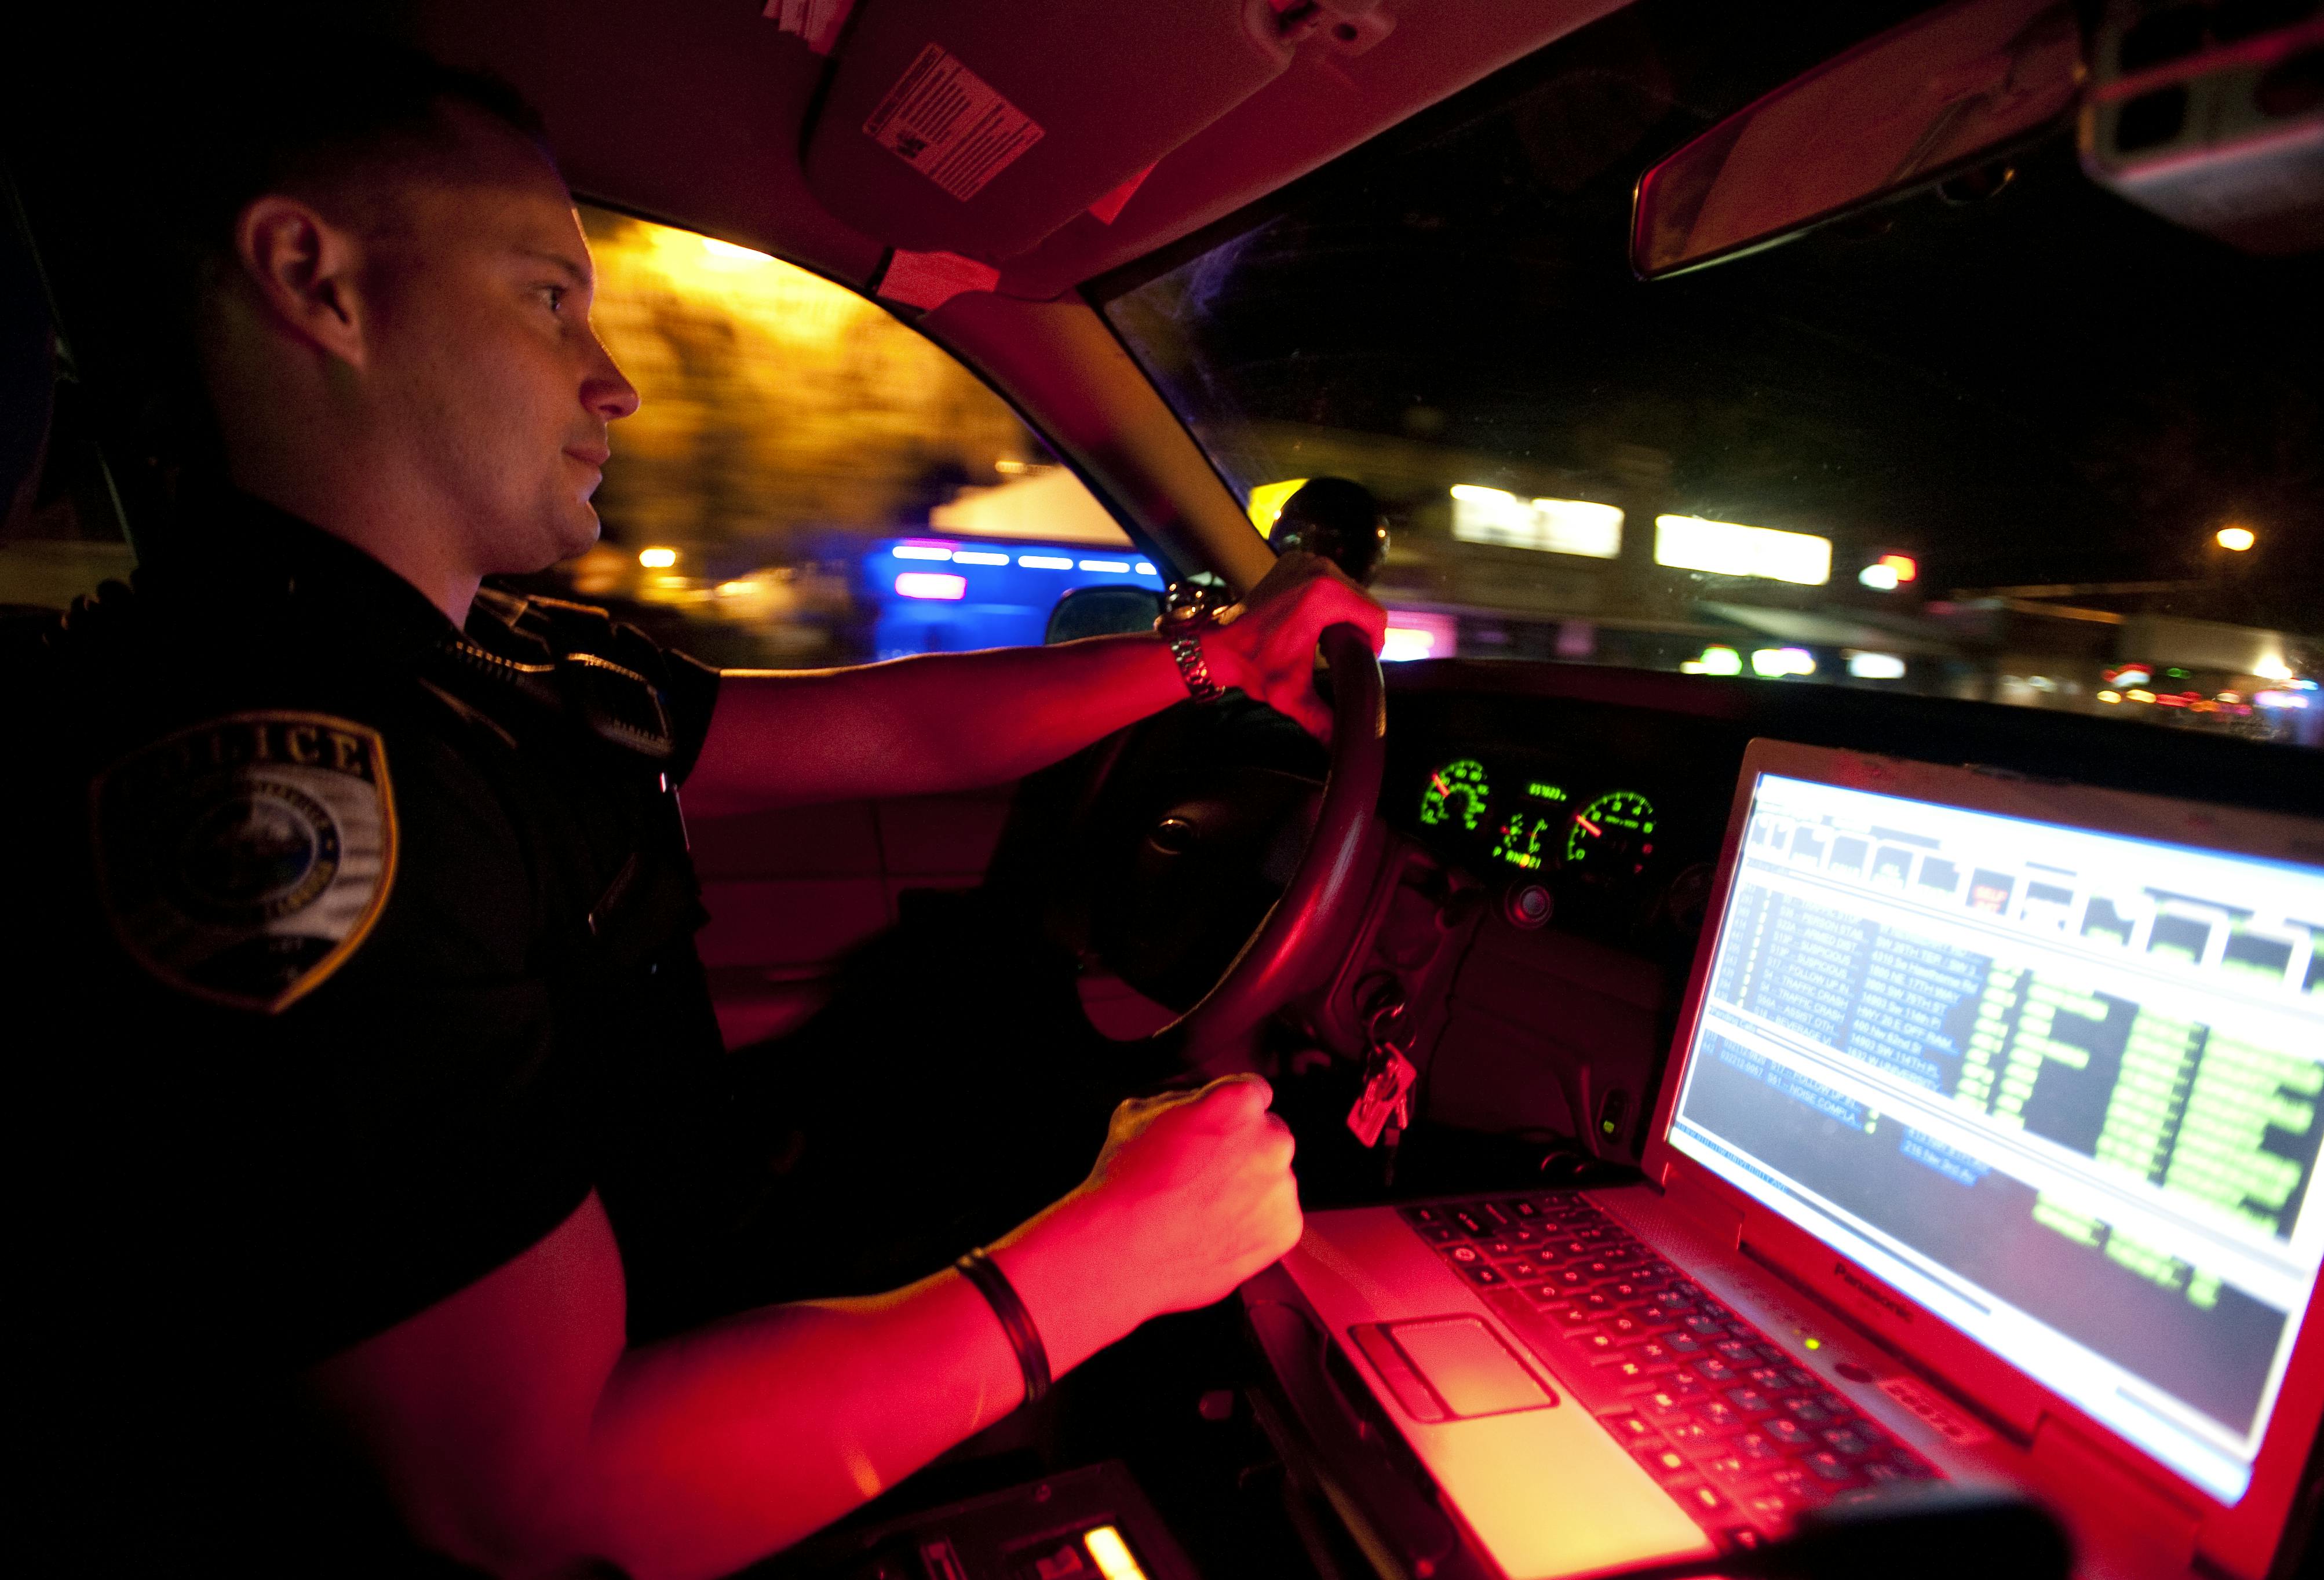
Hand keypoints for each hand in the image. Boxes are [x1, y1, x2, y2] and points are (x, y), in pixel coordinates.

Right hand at [1077, 1075, 1302, 1319]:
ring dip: (1248, 1187)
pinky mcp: (1285, 1227)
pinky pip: (1276, 1218)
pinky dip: (1253, 1223)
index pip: (1253, 1093)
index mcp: (1239, 1102)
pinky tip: (1215, 1227)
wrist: (1122, 1249)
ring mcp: (1282, 1186)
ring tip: (1202, 1207)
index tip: (1217, 1129)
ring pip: (1272, 1179)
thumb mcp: (1139, 1112)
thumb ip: (1183, 1101)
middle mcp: (1271, 1140)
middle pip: (1267, 1136)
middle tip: (1203, 1173)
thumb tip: (1194, 1107)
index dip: (1230, 1111)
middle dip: (1243, 1150)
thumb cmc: (1126, 1182)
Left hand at [1199, 552, 1386, 738]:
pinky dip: (1329, 599)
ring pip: (1349, 589)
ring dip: (1346, 614)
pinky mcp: (1294, 561)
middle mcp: (1319, 569)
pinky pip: (1329, 579)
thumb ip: (1320, 721)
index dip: (1375, 641)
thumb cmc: (1253, 665)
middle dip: (1360, 628)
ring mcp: (1305, 561)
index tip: (1362, 659)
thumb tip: (1339, 747)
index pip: (1374, 616)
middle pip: (1363, 601)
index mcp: (1325, 595)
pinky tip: (1318, 622)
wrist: (1218, 644)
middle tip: (1346, 654)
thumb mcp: (1291, 695)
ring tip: (1332, 641)